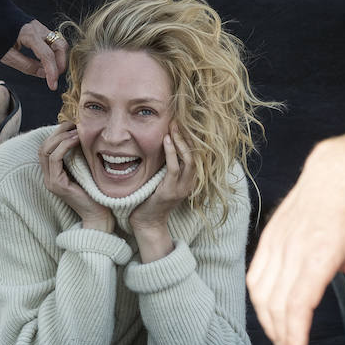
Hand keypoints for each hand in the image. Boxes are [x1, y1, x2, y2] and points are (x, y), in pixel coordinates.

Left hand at [1, 20, 68, 90]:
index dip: (52, 73)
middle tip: (54, 78)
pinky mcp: (38, 28)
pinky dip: (53, 52)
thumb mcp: (7, 55)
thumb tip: (43, 74)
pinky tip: (44, 62)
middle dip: (61, 63)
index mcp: (29, 35)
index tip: (53, 86)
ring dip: (58, 58)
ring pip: (59, 42)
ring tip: (49, 71)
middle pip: (61, 46)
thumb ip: (26, 65)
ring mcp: (39, 27)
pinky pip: (52, 41)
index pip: (47, 55)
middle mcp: (38, 28)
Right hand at [39, 122, 113, 230]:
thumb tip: (82, 134)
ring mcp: (51, 182)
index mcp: (53, 174)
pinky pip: (55, 159)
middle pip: (43, 147)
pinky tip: (76, 140)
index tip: (72, 124)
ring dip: (60, 137)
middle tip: (73, 122)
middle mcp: (49, 177)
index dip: (57, 133)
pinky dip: (64, 146)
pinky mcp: (57, 185)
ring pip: (46, 151)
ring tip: (76, 130)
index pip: (47, 148)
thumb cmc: (96, 192)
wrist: (100, 214)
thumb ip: (79, 156)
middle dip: (57, 132)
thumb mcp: (86, 169)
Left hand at [129, 126, 194, 260]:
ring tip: (173, 127)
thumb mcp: (162, 182)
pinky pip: (174, 168)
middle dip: (188, 137)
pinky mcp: (170, 191)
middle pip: (196, 155)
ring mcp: (181, 188)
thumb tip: (162, 146)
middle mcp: (189, 184)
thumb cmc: (151, 201)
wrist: (147, 224)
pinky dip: (171, 153)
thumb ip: (166, 168)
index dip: (191, 139)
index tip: (182, 124)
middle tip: (178, 121)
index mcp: (189, 181)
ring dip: (181, 142)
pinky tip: (166, 141)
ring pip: (188, 160)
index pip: (196, 156)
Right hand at [246, 139, 344, 344]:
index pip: (297, 303)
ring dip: (267, 318)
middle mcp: (292, 250)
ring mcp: (275, 243)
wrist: (335, 174)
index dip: (294, 333)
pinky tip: (268, 309)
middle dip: (280, 332)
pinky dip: (258, 297)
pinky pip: (254, 275)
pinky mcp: (267, 239)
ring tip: (280, 335)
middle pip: (276, 302)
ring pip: (260, 291)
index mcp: (318, 255)